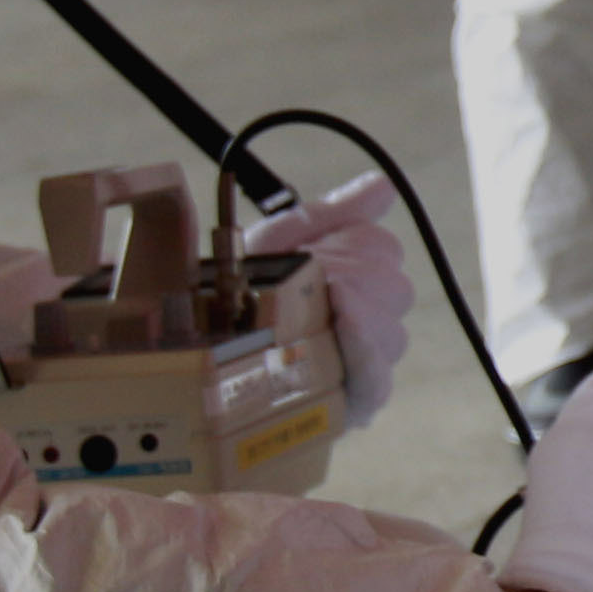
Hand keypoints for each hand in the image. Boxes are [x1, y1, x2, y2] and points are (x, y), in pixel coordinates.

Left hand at [243, 171, 412, 427]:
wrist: (197, 345)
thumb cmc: (245, 295)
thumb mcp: (281, 244)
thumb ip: (333, 214)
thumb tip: (385, 185)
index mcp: (355, 280)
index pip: (386, 251)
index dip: (357, 243)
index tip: (323, 246)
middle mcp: (366, 323)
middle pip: (396, 289)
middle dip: (357, 275)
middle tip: (318, 276)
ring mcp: (362, 367)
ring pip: (392, 331)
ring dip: (358, 311)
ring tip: (322, 300)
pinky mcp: (351, 406)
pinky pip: (377, 378)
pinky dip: (363, 345)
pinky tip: (344, 319)